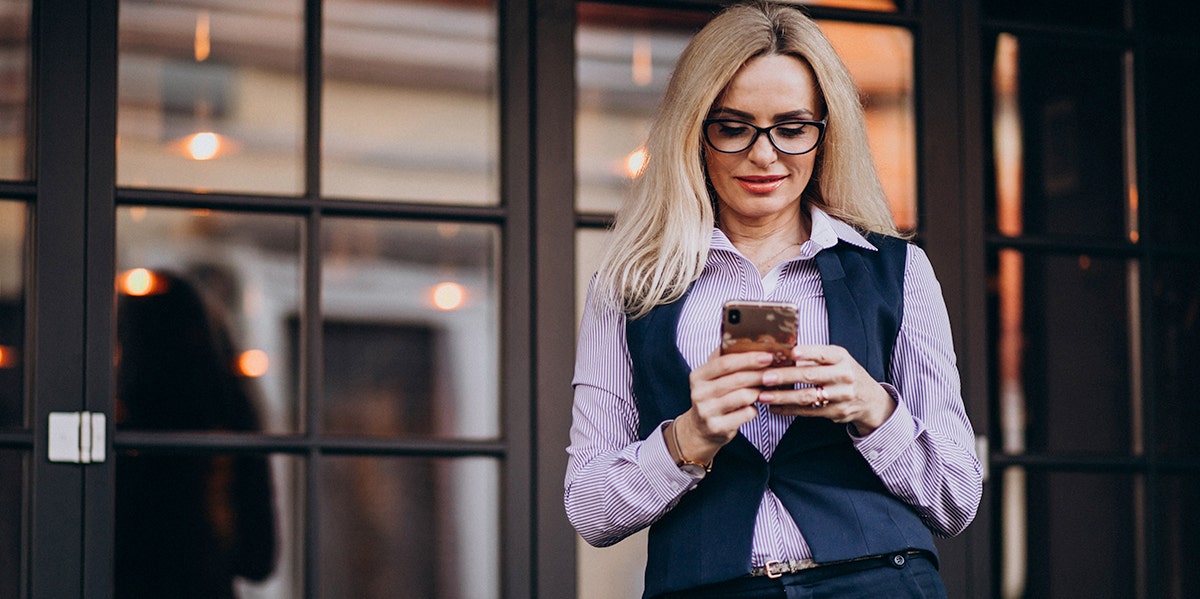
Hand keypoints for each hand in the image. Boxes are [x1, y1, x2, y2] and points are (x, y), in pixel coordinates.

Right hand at [671, 348, 773, 464]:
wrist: (700, 429)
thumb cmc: (713, 397)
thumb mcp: (712, 377)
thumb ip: (725, 359)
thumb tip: (748, 338)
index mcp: (698, 376)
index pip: (724, 363)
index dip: (748, 358)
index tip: (767, 355)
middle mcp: (698, 393)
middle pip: (737, 379)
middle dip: (759, 374)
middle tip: (776, 372)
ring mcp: (706, 411)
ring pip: (743, 396)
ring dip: (758, 392)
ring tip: (764, 389)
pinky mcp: (716, 427)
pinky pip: (746, 414)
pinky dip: (754, 409)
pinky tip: (752, 407)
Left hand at [756, 344, 895, 434]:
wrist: (870, 399)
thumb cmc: (844, 373)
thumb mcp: (837, 359)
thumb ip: (815, 356)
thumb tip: (782, 352)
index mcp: (841, 358)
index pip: (823, 353)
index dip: (807, 353)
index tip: (790, 353)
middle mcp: (843, 375)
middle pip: (810, 376)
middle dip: (784, 377)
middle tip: (764, 377)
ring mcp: (841, 395)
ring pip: (807, 396)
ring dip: (782, 397)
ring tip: (763, 396)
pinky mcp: (836, 412)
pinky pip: (808, 411)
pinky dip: (789, 410)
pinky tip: (774, 408)